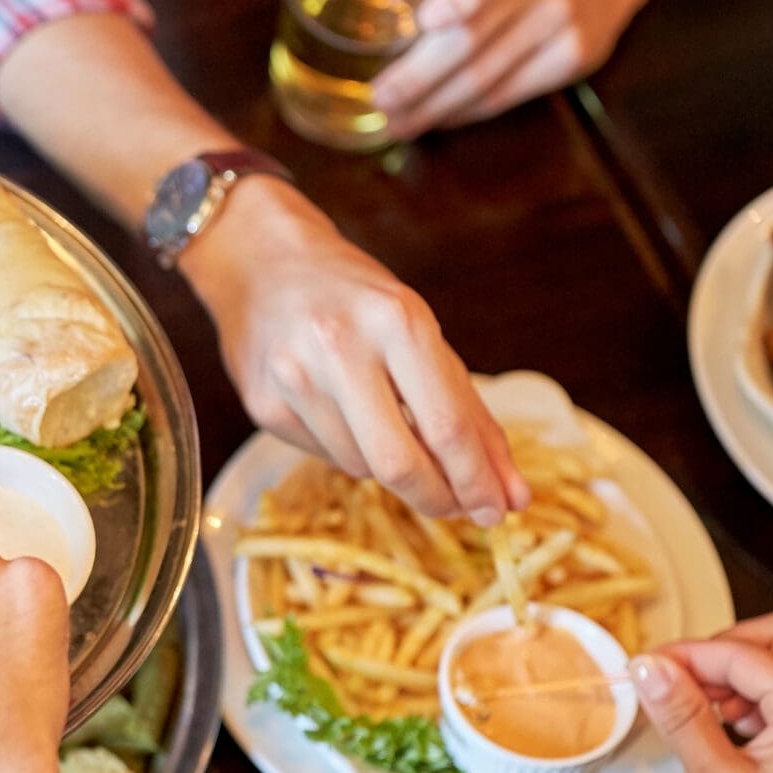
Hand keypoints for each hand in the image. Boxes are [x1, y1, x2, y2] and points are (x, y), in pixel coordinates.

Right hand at [187, 181, 528, 523]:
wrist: (261, 261)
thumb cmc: (354, 297)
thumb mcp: (418, 331)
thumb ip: (466, 411)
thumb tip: (510, 491)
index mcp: (396, 320)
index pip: (448, 425)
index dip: (478, 479)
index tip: (499, 510)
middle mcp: (339, 347)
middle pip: (400, 462)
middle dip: (438, 498)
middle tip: (459, 509)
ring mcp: (293, 379)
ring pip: (361, 466)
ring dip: (389, 466)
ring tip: (383, 424)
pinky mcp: (261, 406)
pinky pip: (324, 456)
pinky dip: (348, 450)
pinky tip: (341, 414)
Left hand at [371, 0, 648, 138]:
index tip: (425, 20)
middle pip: (474, 41)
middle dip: (420, 78)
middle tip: (378, 100)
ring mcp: (564, 23)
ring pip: (489, 80)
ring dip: (435, 108)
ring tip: (395, 124)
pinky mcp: (576, 58)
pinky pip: (508, 96)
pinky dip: (466, 112)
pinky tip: (438, 118)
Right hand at [632, 611, 772, 772]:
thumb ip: (684, 717)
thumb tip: (652, 669)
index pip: (744, 654)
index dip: (688, 654)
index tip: (645, 666)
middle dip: (722, 649)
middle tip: (676, 676)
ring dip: (734, 675)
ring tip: (691, 706)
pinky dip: (749, 700)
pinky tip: (718, 726)